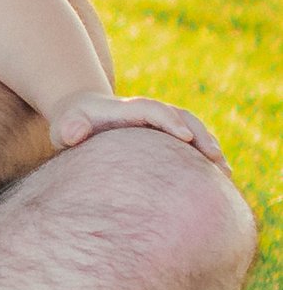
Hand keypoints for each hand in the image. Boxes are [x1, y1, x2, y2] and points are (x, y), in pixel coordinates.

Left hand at [52, 90, 226, 164]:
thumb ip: (68, 127)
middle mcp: (149, 113)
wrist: (81, 115)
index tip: (184, 137)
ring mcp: (160, 124)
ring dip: (209, 147)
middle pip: (182, 117)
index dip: (169, 120)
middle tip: (215, 158)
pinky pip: (191, 143)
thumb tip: (74, 134)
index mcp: (127, 109)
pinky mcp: (165, 137)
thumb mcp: (65, 123)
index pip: (152, 109)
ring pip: (192, 129)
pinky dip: (206, 157)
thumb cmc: (72, 123)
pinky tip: (219, 180)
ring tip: (224, 173)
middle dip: (200, 135)